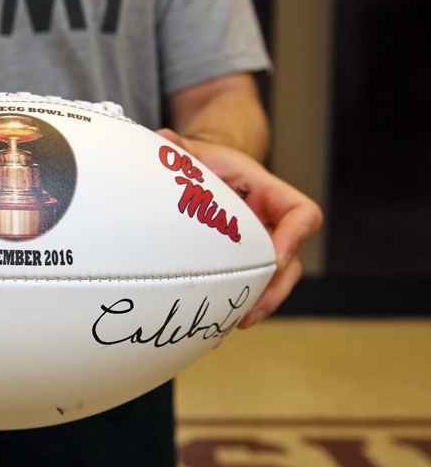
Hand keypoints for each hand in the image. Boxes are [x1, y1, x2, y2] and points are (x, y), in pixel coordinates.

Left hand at [157, 129, 322, 328]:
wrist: (211, 170)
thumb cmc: (207, 161)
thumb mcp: (195, 153)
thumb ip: (180, 149)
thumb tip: (163, 139)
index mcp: (267, 192)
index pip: (302, 213)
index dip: (296, 235)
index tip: (276, 255)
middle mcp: (271, 222)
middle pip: (291, 259)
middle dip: (276, 287)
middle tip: (253, 310)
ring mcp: (261, 244)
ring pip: (274, 279)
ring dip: (261, 303)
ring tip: (238, 323)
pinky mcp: (245, 261)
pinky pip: (250, 285)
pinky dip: (238, 304)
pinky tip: (218, 327)